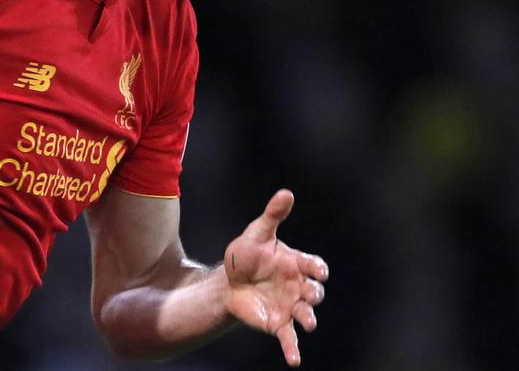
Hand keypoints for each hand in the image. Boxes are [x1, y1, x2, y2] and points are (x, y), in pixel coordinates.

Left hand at [223, 189, 328, 366]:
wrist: (228, 281)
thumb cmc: (247, 256)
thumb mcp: (257, 233)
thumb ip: (273, 215)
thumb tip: (286, 192)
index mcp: (296, 264)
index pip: (314, 266)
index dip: (317, 268)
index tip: (316, 270)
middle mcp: (298, 286)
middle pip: (314, 292)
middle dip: (314, 294)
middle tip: (309, 294)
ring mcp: (290, 306)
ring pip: (306, 315)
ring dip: (308, 319)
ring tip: (306, 324)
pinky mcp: (278, 323)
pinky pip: (289, 338)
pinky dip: (293, 350)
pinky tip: (294, 361)